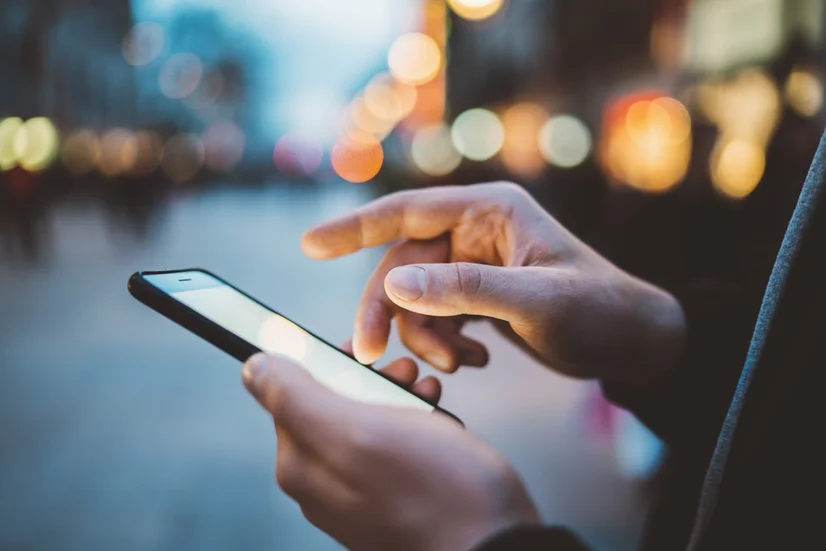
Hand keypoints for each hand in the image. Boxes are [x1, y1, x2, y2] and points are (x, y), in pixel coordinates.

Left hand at [242, 352, 538, 550]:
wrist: (495, 544)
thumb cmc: (436, 490)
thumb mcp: (360, 430)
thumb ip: (297, 398)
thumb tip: (253, 368)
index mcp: (303, 464)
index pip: (292, 391)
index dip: (328, 361)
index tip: (365, 352)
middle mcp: (323, 483)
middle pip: (332, 404)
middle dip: (369, 378)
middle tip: (404, 372)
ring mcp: (359, 494)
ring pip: (367, 420)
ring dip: (396, 396)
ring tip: (425, 393)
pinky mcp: (393, 498)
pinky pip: (392, 446)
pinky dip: (413, 422)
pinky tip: (435, 418)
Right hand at [302, 182, 684, 392]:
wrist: (630, 342)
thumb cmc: (597, 310)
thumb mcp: (534, 302)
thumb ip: (464, 291)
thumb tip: (394, 283)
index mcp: (490, 210)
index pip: (407, 212)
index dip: (354, 228)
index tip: (309, 246)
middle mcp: (476, 231)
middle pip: (402, 265)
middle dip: (387, 311)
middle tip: (367, 354)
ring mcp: (475, 264)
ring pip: (415, 298)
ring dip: (424, 336)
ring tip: (461, 364)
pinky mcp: (478, 295)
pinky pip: (436, 316)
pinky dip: (444, 344)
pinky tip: (477, 360)